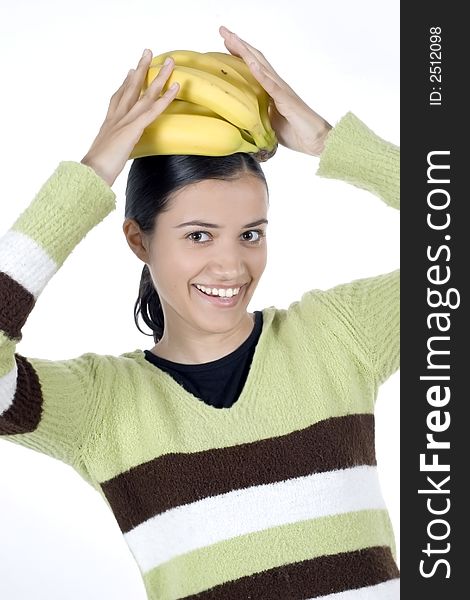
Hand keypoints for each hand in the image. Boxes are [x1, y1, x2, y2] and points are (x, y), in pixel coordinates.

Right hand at [80, 50, 179, 186]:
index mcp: (109, 123)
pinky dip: (165, 98)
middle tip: (148, 52)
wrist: (91, 173)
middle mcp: (117, 117)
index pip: (118, 98)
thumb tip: (113, 152)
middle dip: (141, 69)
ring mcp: (125, 121)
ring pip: (145, 94)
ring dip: (158, 77)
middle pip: (131, 88)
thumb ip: (112, 149)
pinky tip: (175, 88)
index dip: (125, 84)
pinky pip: (153, 110)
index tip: (130, 71)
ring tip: (170, 62)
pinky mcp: (133, 129)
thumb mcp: (105, 155)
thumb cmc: (96, 169)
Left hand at [219, 26, 331, 156]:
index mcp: (271, 90)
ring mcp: (281, 91)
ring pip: (261, 66)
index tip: (225, 43)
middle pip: (255, 60)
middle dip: (239, 45)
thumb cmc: (296, 132)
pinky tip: (251, 64)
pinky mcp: (286, 100)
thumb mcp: (269, 123)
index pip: (253, 67)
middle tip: (223, 30)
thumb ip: (258, 114)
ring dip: (246, 52)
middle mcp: (276, 85)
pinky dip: (261, 74)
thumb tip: (242, 117)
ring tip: (232, 38)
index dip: (240, 54)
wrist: (315, 141)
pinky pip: (272, 85)